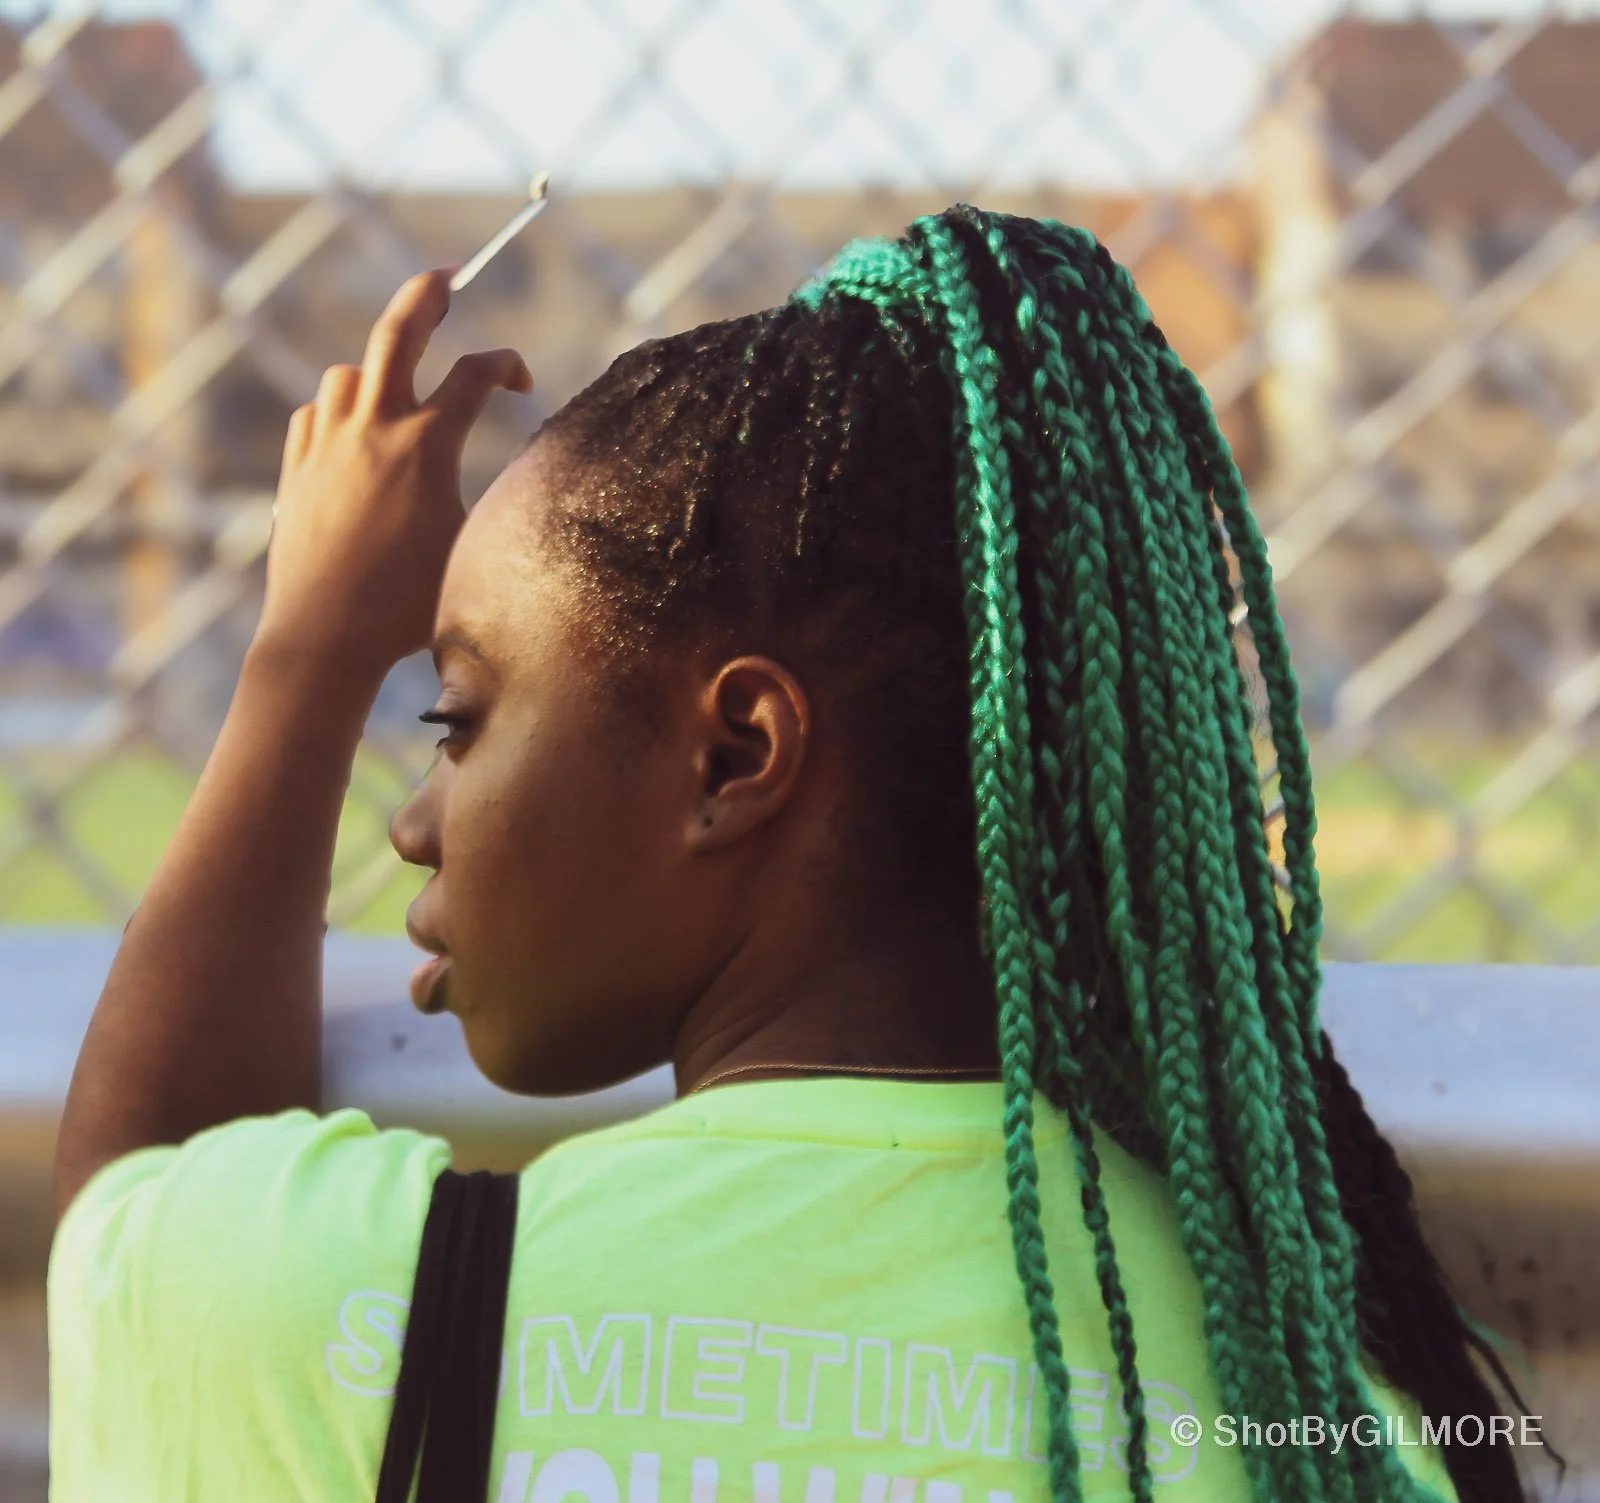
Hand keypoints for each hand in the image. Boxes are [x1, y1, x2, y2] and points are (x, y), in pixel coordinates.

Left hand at [258, 270, 532, 677]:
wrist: (325, 637)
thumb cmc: (409, 607)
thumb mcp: (470, 546)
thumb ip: (487, 498)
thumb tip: (517, 483)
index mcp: (427, 446)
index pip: (476, 374)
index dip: (507, 364)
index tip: (520, 380)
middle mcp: (373, 429)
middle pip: (399, 329)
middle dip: (427, 292)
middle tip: (445, 278)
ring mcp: (327, 443)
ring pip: (349, 373)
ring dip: (379, 371)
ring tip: (398, 389)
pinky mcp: (297, 468)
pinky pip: (317, 413)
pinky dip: (340, 412)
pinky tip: (353, 436)